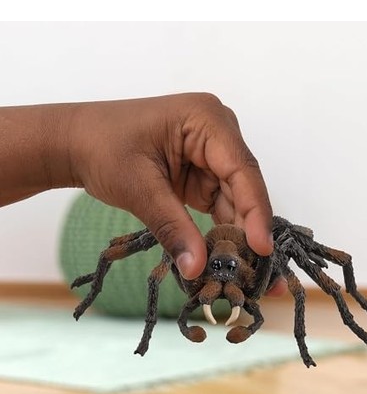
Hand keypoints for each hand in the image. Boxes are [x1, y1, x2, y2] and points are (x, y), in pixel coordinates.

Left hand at [69, 93, 273, 279]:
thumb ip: (172, 228)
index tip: (262, 249)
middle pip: (244, 188)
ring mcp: (212, 155)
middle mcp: (217, 134)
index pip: (242, 170)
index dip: (256, 211)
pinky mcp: (203, 175)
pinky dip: (222, 233)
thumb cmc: (102, 148)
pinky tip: (226, 260)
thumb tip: (198, 269)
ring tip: (245, 274)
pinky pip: (221, 206)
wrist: (77, 143)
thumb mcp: (139, 188)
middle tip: (260, 273)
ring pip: (236, 201)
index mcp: (206, 120)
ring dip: (238, 236)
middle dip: (250, 230)